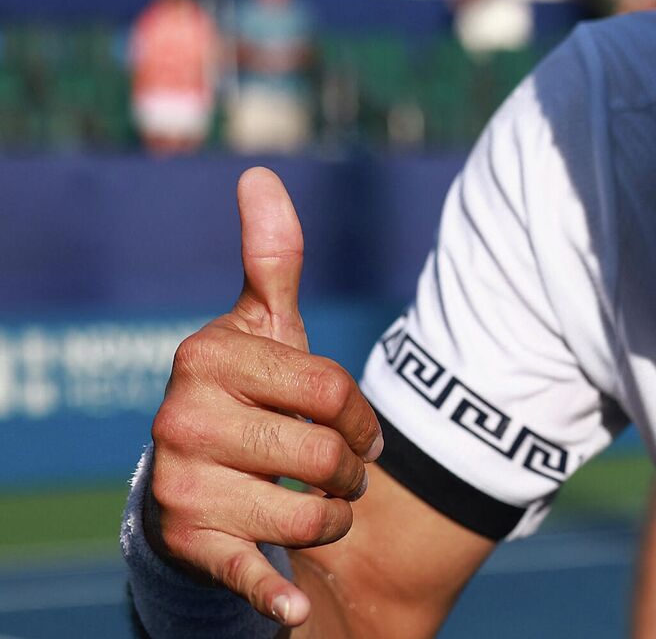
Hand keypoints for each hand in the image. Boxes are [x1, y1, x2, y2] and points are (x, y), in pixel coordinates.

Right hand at [146, 168, 384, 626]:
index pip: (333, 388)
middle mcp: (181, 418)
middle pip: (326, 454)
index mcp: (208, 356)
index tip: (349, 424)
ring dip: (334, 520)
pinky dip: (272, 595)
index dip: (360, 414)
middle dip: (350, 473)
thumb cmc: (250, 398)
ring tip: (315, 509)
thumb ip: (271, 259)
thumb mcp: (263, 329)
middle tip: (335, 474)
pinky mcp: (190, 545)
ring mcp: (181, 484)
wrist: (195, 489)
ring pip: (312, 513)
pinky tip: (293, 609)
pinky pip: (245, 570)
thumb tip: (263, 175)